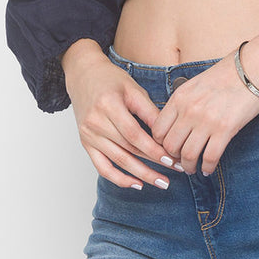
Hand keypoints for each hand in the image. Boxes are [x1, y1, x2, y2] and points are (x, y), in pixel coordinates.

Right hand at [62, 39, 183, 190]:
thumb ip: (149, 111)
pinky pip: (102, 167)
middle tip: (175, 171)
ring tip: (161, 182)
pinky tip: (136, 184)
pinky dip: (119, 178)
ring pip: (118, 161)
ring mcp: (88, 135)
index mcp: (108, 105)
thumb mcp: (133, 89)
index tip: (172, 159)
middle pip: (127, 150)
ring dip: (141, 175)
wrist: (83, 75)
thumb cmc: (111, 79)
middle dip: (153, 164)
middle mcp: (95, 122)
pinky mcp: (86, 143)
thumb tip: (169, 134)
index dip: (153, 149)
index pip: (134, 134)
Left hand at [151, 48, 258, 175]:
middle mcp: (190, 110)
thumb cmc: (228, 73)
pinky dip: (207, 167)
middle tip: (179, 160)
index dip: (161, 143)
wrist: (254, 67)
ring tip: (192, 168)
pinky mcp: (225, 129)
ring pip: (188, 155)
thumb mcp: (197, 83)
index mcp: (180, 97)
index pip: (158, 129)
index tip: (169, 147)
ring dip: (188, 167)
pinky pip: (210, 157)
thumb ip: (184, 101)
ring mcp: (207, 120)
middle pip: (170, 146)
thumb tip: (177, 123)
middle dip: (173, 158)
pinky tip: (208, 168)